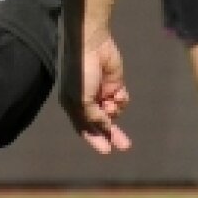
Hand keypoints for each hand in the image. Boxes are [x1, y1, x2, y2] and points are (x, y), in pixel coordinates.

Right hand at [59, 31, 129, 155]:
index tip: (107, 151)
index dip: (95, 140)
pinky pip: (121, 99)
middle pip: (101, 123)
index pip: (84, 128)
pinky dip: (121, 99)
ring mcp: (101, 93)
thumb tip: (107, 127)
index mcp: (73, 105)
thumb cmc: (81, 73)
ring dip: (115, 110)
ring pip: (113, 112)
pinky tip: (118, 92)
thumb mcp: (83, 100)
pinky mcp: (114, 85)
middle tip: (125, 145)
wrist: (92, 45)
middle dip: (112, 134)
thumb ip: (94, 117)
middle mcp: (86, 101)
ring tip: (113, 101)